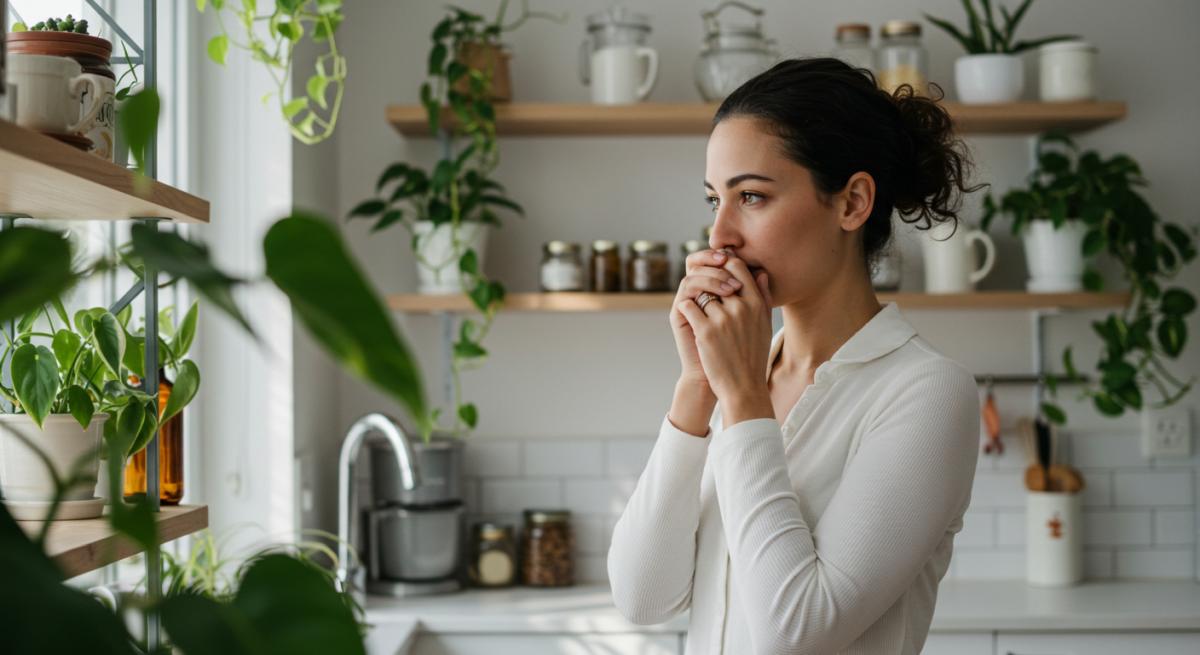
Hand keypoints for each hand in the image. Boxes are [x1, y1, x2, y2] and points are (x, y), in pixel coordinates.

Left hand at [677, 250, 774, 424]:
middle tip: (703, 290)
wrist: (743, 387)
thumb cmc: (753, 357)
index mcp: (756, 303)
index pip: (737, 268)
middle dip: (707, 282)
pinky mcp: (705, 330)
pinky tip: (690, 319)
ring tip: (700, 312)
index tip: (715, 271)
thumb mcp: (765, 325)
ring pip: (700, 292)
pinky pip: (688, 306)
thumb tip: (760, 273)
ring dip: (697, 299)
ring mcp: (722, 318)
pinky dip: (686, 309)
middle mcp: (741, 307)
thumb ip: (763, 297)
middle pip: (716, 277)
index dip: (723, 265)